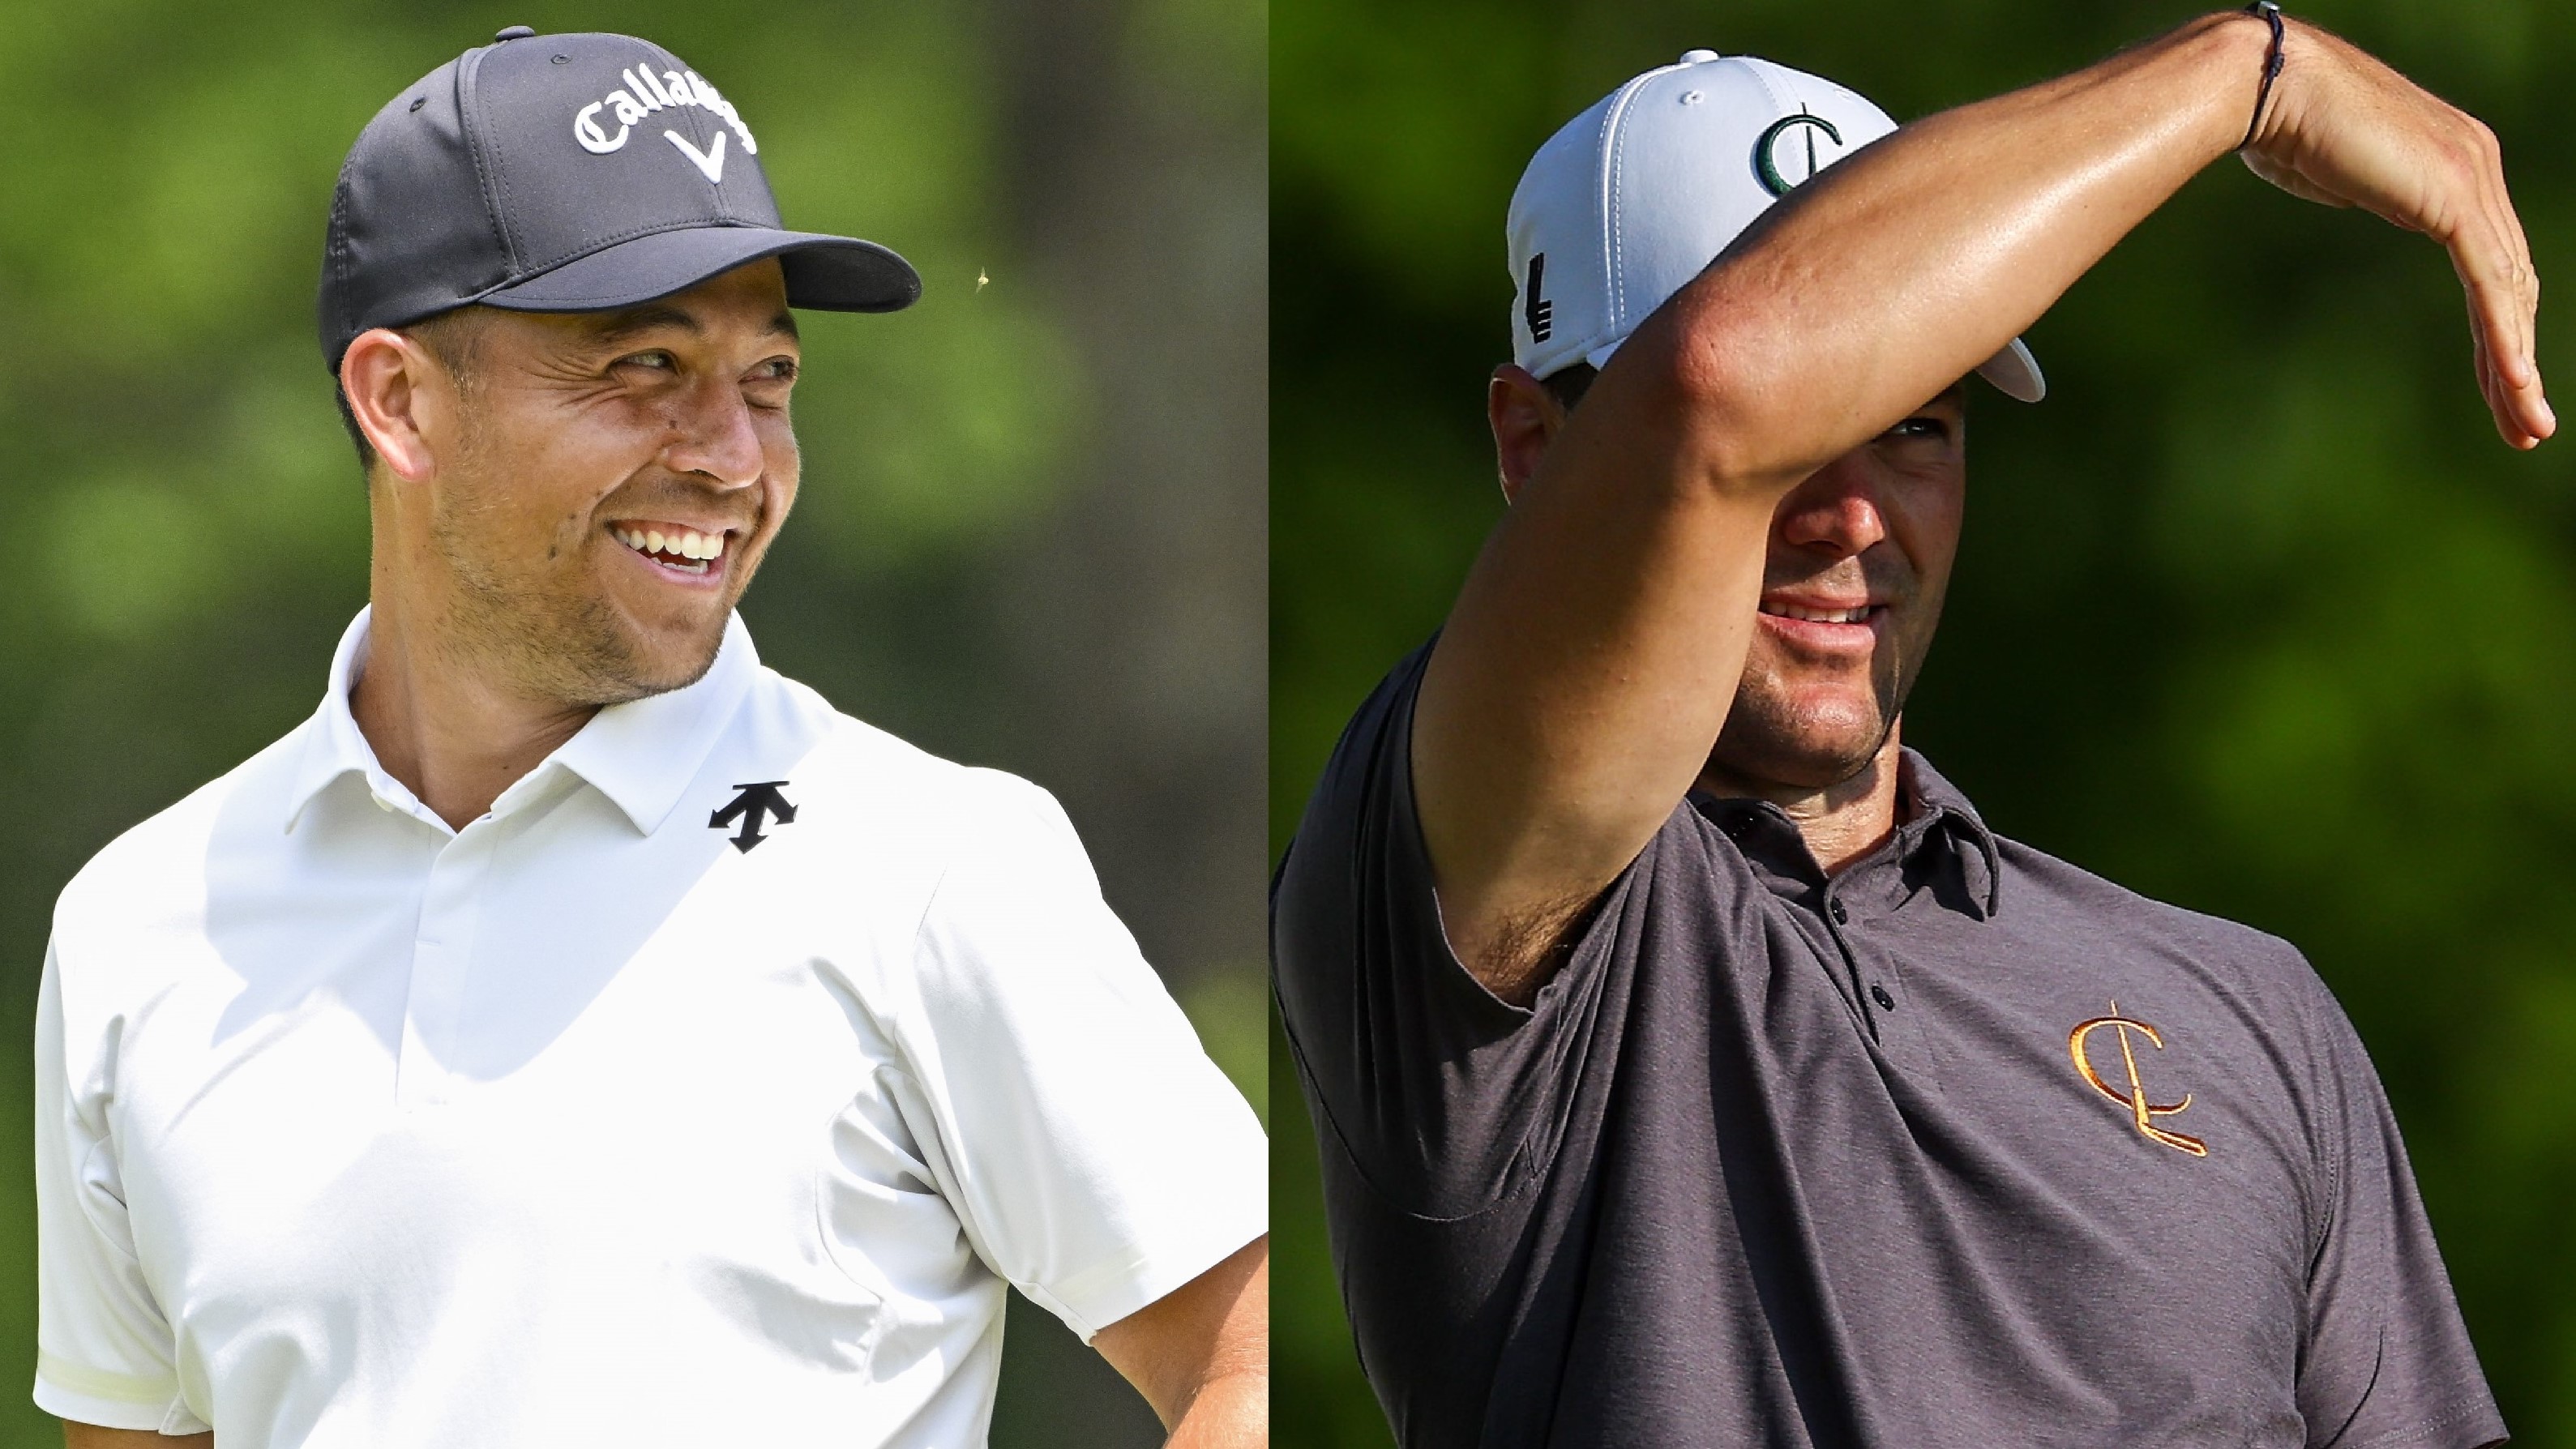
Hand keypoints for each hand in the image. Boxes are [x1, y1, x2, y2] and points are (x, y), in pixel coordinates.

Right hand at [2239, 15, 2550, 446]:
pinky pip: (2490, 282)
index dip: (2501, 328)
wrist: (2267, 84)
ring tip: (2524, 423)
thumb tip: (2344, 186)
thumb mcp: (2337, 169)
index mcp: (2456, 163)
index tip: (2501, 385)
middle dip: (2517, 361)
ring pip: (2510, 290)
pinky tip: (2515, 381)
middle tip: (2526, 423)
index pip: (2493, 263)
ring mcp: (2472, 177)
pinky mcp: (2453, 195)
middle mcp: (2478, 165)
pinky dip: (2504, 338)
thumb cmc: (2277, 121)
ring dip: (2517, 366)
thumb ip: (2365, 183)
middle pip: (2512, 283)